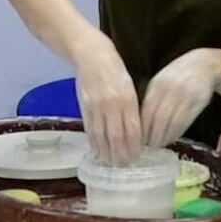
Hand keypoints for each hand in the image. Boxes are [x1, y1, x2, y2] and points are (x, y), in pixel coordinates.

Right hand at [74, 35, 141, 164]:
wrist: (91, 55)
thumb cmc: (114, 69)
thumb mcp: (128, 85)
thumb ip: (130, 107)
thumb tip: (134, 130)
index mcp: (127, 99)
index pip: (133, 129)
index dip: (134, 146)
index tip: (136, 157)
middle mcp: (113, 105)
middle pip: (117, 136)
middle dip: (121, 154)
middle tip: (124, 166)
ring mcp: (97, 107)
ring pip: (102, 136)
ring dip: (106, 153)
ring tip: (110, 164)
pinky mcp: (84, 107)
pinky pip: (90, 129)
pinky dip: (94, 143)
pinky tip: (97, 151)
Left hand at [141, 49, 216, 150]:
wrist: (204, 65)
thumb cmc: (178, 77)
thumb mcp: (161, 82)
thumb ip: (151, 100)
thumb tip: (139, 124)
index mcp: (158, 84)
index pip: (147, 111)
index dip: (142, 128)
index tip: (138, 139)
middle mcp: (171, 89)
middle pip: (159, 118)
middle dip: (153, 136)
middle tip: (149, 146)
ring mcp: (187, 95)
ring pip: (173, 122)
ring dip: (165, 137)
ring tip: (160, 144)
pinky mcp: (199, 101)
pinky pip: (186, 121)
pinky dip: (177, 133)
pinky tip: (172, 138)